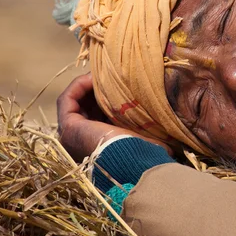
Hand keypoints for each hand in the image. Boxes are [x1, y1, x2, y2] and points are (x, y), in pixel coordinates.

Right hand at [57, 73, 171, 160]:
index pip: (98, 114)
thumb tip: (169, 127)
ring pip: (75, 102)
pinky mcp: (67, 126)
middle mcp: (82, 141)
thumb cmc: (141, 149)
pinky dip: (78, 85)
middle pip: (85, 107)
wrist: (132, 161)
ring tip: (102, 74)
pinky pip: (67, 99)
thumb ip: (145, 125)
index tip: (119, 83)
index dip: (106, 96)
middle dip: (96, 89)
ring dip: (87, 85)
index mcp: (99, 144)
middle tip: (110, 75)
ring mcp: (71, 135)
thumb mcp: (142, 133)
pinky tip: (94, 78)